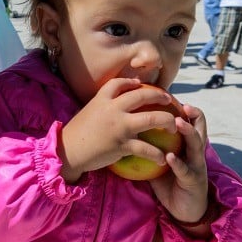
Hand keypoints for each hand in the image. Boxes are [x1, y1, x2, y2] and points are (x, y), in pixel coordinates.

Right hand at [60, 80, 180, 181]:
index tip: (142, 84)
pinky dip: (158, 154)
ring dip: (168, 122)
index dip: (134, 82)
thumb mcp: (88, 112)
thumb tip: (116, 104)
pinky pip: (147, 148)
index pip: (121, 83)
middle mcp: (113, 108)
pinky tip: (162, 159)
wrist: (67, 151)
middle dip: (160, 96)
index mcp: (102, 98)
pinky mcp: (123, 145)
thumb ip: (103, 106)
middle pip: (144, 96)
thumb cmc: (77, 134)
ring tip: (174, 128)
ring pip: (153, 118)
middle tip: (169, 101)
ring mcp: (120, 126)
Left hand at [148, 103, 208, 223]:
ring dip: (187, 133)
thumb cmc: (169, 182)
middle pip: (198, 128)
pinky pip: (185, 170)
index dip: (185, 109)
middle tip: (181, 105)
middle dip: (192, 115)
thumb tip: (127, 129)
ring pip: (196, 145)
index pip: (191, 122)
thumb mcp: (160, 161)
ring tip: (177, 123)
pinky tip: (170, 157)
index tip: (171, 97)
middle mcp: (195, 153)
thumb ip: (150, 145)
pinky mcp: (193, 181)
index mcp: (188, 146)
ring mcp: (197, 166)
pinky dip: (178, 163)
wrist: (184, 209)